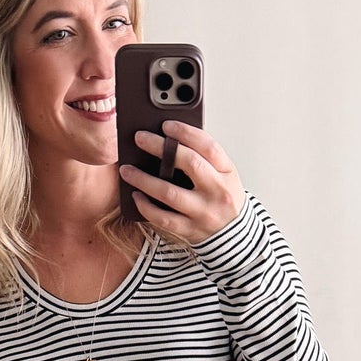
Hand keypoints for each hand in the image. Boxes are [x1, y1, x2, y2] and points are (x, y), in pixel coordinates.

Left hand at [119, 120, 245, 242]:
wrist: (234, 235)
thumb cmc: (222, 198)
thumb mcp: (223, 175)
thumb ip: (204, 158)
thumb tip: (169, 139)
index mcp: (227, 173)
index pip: (208, 147)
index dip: (186, 132)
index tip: (166, 125)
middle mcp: (217, 192)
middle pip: (190, 163)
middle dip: (161, 147)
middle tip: (140, 138)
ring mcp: (203, 213)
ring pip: (170, 193)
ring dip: (144, 179)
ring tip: (126, 169)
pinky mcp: (190, 230)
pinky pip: (163, 218)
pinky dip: (146, 206)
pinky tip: (136, 195)